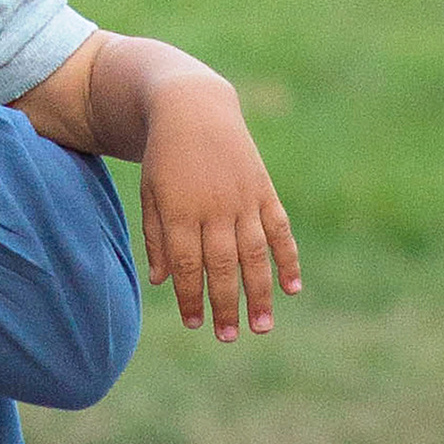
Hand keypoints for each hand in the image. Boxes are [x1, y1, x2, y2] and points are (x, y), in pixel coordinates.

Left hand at [140, 75, 302, 344]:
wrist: (193, 107)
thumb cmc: (164, 157)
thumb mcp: (151, 193)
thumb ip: (156, 236)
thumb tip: (163, 281)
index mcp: (180, 210)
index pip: (187, 265)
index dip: (191, 297)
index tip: (194, 324)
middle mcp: (213, 207)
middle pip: (221, 266)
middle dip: (225, 304)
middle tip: (228, 337)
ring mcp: (242, 198)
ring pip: (254, 254)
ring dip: (260, 293)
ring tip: (262, 327)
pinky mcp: (263, 189)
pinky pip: (279, 229)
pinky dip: (288, 258)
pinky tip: (292, 288)